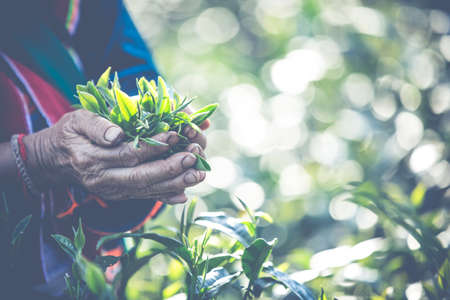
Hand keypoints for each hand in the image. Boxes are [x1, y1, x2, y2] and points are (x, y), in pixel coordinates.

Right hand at [23, 110, 205, 203]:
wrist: (55, 162)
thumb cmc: (69, 134)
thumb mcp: (76, 121)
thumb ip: (96, 125)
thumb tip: (116, 135)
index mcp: (91, 158)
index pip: (129, 153)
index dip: (154, 145)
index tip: (176, 134)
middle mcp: (103, 179)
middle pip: (142, 176)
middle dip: (171, 168)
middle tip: (194, 156)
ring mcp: (112, 190)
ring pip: (147, 190)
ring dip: (175, 183)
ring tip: (198, 174)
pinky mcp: (119, 194)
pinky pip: (144, 197)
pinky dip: (165, 197)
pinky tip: (183, 194)